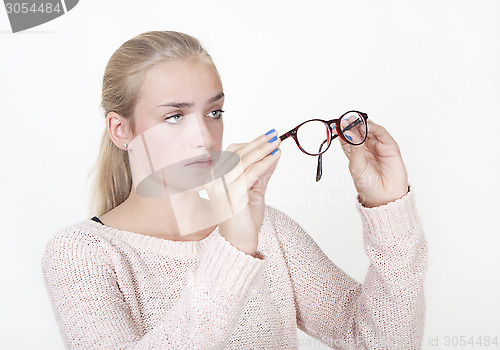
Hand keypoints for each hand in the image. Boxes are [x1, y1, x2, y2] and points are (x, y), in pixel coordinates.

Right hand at [206, 130, 280, 254]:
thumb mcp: (254, 190)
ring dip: (262, 150)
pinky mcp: (233, 194)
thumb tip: (274, 153)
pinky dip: (264, 163)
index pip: (232, 152)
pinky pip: (251, 173)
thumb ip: (262, 172)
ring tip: (277, 143)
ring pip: (244, 161)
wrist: (239, 242)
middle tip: (275, 135)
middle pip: (237, 153)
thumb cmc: (244, 218)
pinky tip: (274, 157)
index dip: (250, 143)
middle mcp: (214, 180)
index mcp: (215, 176)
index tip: (267, 137)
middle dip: (258, 143)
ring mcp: (221, 187)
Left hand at [339, 120, 408, 207]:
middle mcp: (366, 147)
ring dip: (362, 124)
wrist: (385, 197)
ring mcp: (378, 146)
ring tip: (356, 121)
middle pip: (358, 131)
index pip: (347, 137)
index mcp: (354, 153)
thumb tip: (349, 133)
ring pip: (369, 130)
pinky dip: (374, 128)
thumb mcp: (356, 166)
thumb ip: (355, 148)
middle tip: (346, 120)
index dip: (342, 130)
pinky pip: (382, 133)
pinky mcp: (390, 146)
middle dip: (352, 125)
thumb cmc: (368, 185)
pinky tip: (367, 126)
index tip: (337, 124)